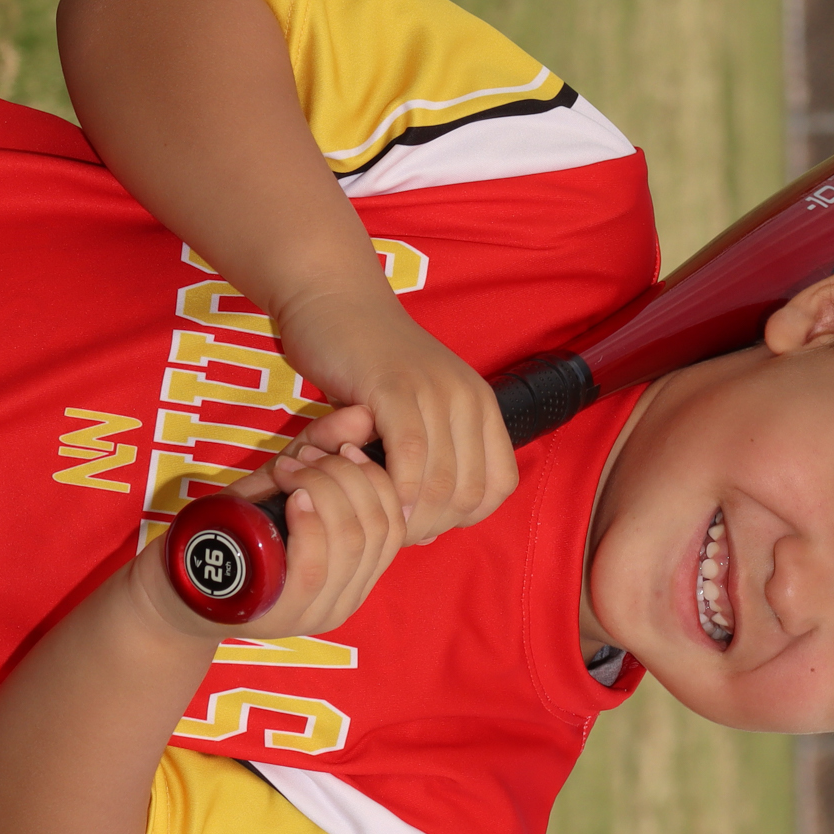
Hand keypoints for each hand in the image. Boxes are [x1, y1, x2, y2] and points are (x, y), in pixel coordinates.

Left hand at [134, 438, 407, 641]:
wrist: (175, 587)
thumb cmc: (230, 534)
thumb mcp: (278, 488)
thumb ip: (317, 453)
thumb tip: (361, 413)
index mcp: (357, 572)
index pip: (397, 522)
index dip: (377, 477)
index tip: (344, 448)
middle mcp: (346, 599)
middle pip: (379, 527)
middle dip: (347, 477)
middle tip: (305, 457)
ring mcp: (315, 612)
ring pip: (352, 543)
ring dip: (325, 490)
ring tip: (290, 470)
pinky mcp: (280, 615)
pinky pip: (315, 567)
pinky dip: (310, 524)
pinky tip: (294, 499)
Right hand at [270, 284, 515, 542]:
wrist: (333, 300)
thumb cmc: (364, 365)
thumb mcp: (410, 414)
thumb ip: (422, 466)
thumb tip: (425, 533)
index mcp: (480, 405)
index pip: (499, 485)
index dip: (464, 517)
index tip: (422, 521)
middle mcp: (468, 398)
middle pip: (469, 492)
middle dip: (430, 523)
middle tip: (389, 525)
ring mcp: (435, 391)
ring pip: (440, 481)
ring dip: (406, 512)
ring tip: (373, 512)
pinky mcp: (396, 387)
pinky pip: (409, 454)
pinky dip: (393, 485)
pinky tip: (370, 491)